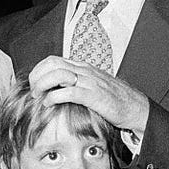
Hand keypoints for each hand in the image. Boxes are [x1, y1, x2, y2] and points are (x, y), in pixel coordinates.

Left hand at [29, 56, 149, 132]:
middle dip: (37, 77)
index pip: (53, 60)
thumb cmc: (114, 99)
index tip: (33, 84)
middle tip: (33, 92)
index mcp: (83, 67)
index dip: (38, 70)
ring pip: (57, 74)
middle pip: (51, 64)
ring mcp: (90, 82)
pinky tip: (49, 104)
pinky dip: (54, 97)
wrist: (135, 107)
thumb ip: (76, 83)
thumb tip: (56, 88)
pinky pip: (69, 92)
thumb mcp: (92, 85)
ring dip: (42, 85)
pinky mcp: (94, 96)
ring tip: (38, 97)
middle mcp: (85, 71)